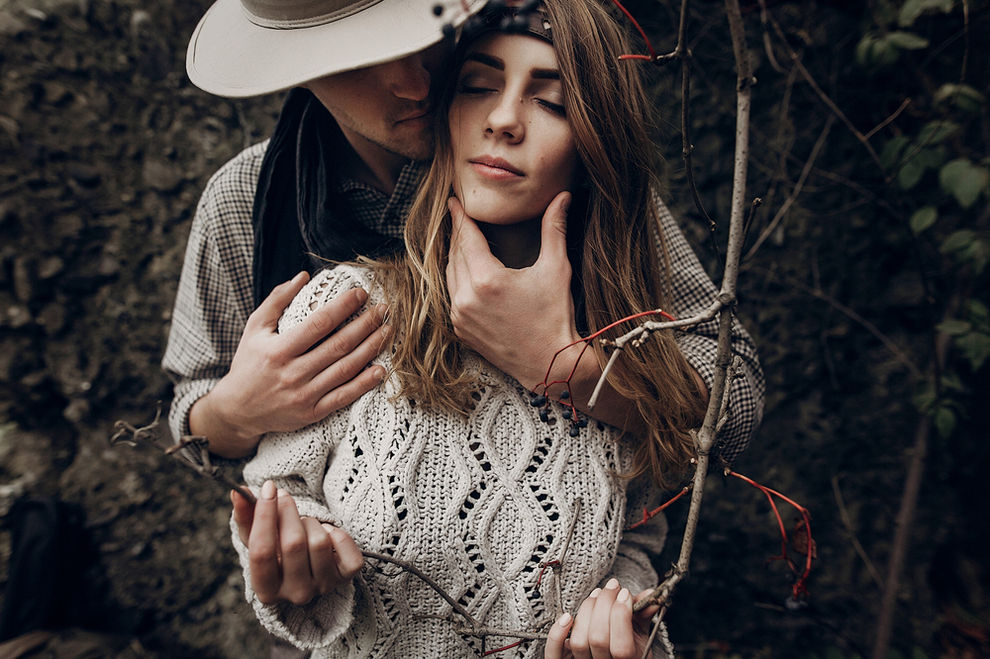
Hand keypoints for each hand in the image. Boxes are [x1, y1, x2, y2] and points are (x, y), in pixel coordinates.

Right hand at [191, 271, 389, 457]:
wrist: (238, 410)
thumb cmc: (248, 363)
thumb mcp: (254, 328)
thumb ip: (277, 300)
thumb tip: (303, 276)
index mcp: (279, 350)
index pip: (319, 324)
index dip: (343, 307)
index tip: (361, 293)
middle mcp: (293, 373)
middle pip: (338, 345)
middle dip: (365, 325)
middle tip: (383, 309)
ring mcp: (304, 395)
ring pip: (345, 369)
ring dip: (370, 349)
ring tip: (387, 331)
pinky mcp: (312, 413)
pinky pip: (343, 397)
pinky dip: (364, 384)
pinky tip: (380, 370)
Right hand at [231, 481, 362, 605]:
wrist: (307, 569)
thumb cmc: (275, 550)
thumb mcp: (255, 538)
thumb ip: (245, 516)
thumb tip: (238, 493)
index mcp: (266, 590)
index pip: (262, 552)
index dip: (264, 515)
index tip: (268, 487)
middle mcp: (295, 594)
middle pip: (293, 544)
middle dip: (288, 511)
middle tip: (284, 496)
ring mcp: (323, 586)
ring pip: (319, 543)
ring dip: (311, 522)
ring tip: (304, 523)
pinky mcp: (345, 577)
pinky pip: (347, 549)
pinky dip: (338, 534)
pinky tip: (327, 533)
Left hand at [446, 192, 579, 389]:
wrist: (551, 364)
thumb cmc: (556, 316)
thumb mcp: (556, 269)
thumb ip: (554, 229)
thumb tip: (562, 196)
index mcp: (486, 279)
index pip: (467, 237)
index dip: (460, 217)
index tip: (454, 202)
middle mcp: (466, 298)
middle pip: (456, 255)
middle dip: (459, 234)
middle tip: (460, 217)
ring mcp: (461, 317)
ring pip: (450, 276)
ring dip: (456, 257)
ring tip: (463, 241)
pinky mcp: (461, 331)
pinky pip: (453, 297)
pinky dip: (458, 282)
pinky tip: (467, 273)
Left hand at [544, 579, 658, 658]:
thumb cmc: (630, 650)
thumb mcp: (641, 636)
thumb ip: (643, 616)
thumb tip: (650, 595)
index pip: (621, 647)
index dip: (621, 616)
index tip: (624, 593)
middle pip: (598, 639)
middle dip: (604, 606)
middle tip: (612, 587)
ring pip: (579, 642)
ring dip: (586, 612)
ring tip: (596, 595)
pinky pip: (555, 652)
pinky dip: (558, 633)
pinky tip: (568, 617)